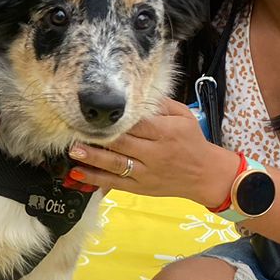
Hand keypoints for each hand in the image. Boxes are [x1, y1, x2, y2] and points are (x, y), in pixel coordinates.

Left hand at [65, 99, 238, 203]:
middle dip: (98, 137)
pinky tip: (78, 174)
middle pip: (123, 143)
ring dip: (93, 158)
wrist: (206, 174)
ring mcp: (146, 173)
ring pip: (117, 165)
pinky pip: (115, 184)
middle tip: (74, 131)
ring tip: (73, 151)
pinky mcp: (140, 188)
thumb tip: (138, 90)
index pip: (136, 124)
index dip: (115, 119)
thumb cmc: (192, 140)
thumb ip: (161, 104)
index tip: (96, 113)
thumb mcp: (183, 116)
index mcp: (165, 132)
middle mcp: (155, 153)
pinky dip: (96, 179)